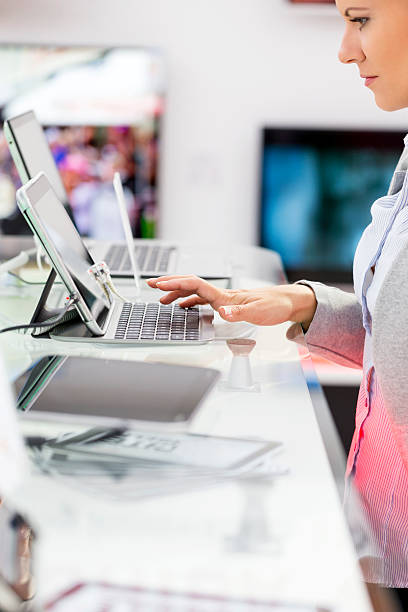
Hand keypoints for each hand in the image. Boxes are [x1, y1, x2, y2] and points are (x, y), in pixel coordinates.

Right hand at [146, 275, 316, 327]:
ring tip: (161, 298)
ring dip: (176, 293)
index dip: (175, 284)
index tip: (159, 285)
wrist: (289, 302)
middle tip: (151, 285)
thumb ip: (238, 313)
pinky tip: (184, 307)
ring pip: (194, 292)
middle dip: (169, 284)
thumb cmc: (275, 306)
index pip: (194, 286)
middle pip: (190, 284)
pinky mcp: (227, 303)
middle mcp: (221, 295)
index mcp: (225, 296)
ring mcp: (223, 298)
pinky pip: (202, 300)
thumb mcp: (258, 312)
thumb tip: (222, 312)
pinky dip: (189, 302)